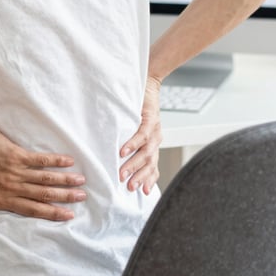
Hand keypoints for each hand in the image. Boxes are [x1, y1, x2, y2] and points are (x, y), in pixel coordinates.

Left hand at [0, 119, 85, 221]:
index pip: (29, 210)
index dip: (49, 214)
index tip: (66, 216)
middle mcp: (10, 188)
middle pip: (42, 196)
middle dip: (63, 199)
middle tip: (80, 200)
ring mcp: (15, 172)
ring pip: (45, 180)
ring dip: (65, 182)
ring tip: (80, 184)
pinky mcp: (16, 155)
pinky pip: (40, 160)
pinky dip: (56, 161)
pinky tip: (69, 162)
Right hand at [119, 75, 162, 193]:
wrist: (148, 82)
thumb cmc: (140, 105)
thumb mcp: (138, 126)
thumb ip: (134, 141)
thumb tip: (119, 156)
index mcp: (154, 143)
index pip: (153, 166)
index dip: (149, 179)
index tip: (143, 193)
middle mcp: (156, 138)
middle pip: (150, 163)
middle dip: (139, 177)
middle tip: (127, 187)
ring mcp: (154, 129)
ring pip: (146, 152)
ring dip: (133, 164)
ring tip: (122, 173)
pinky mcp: (150, 118)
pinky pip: (141, 134)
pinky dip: (132, 144)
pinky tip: (123, 151)